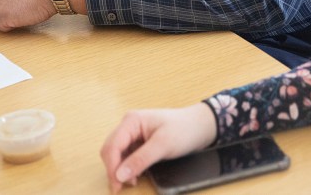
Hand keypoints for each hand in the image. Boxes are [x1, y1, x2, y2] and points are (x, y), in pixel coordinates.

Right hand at [100, 104, 217, 192]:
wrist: (200, 126)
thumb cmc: (184, 129)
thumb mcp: (163, 145)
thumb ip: (141, 160)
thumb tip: (119, 175)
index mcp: (131, 121)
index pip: (112, 146)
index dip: (112, 167)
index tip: (117, 185)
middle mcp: (128, 125)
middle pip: (110, 150)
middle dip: (114, 169)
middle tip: (121, 188)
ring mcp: (133, 133)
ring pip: (116, 154)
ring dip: (120, 169)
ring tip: (132, 181)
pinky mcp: (138, 141)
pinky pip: (126, 155)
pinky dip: (127, 167)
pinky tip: (135, 175)